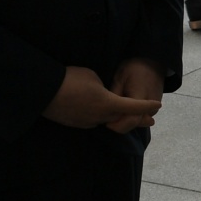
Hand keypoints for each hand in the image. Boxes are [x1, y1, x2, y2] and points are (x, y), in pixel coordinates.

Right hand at [42, 64, 161, 130]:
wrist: (42, 91)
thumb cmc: (70, 79)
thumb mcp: (93, 76)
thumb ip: (104, 87)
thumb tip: (103, 94)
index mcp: (108, 103)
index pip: (133, 107)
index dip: (147, 106)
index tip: (158, 106)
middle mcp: (101, 117)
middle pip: (123, 119)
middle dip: (136, 118)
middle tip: (149, 120)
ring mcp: (88, 123)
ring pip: (108, 121)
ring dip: (116, 118)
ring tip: (124, 114)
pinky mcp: (76, 125)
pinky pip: (94, 121)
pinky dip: (100, 117)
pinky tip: (98, 110)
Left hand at [108, 57, 165, 133]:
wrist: (153, 64)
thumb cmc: (134, 68)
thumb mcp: (120, 77)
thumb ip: (115, 95)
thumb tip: (107, 110)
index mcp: (141, 96)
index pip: (132, 119)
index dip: (118, 124)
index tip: (106, 123)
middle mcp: (150, 106)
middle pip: (134, 124)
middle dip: (119, 124)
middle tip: (106, 120)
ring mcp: (153, 109)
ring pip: (137, 123)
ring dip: (124, 121)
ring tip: (113, 114)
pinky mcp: (152, 110)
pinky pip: (140, 119)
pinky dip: (130, 118)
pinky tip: (121, 112)